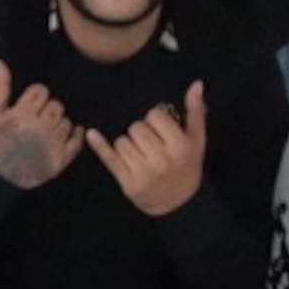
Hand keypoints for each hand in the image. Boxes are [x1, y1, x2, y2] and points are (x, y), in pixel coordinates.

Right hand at [0, 59, 83, 188]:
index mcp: (22, 114)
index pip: (41, 91)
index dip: (34, 96)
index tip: (27, 105)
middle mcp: (40, 127)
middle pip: (56, 105)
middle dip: (46, 109)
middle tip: (35, 118)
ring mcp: (52, 144)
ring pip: (66, 121)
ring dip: (58, 123)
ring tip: (45, 130)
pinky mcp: (61, 160)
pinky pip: (76, 142)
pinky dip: (75, 136)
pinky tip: (67, 135)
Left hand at [87, 81, 205, 215]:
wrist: (179, 204)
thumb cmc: (187, 166)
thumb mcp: (197, 140)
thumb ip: (195, 111)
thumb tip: (196, 84)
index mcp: (180, 147)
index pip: (154, 116)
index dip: (155, 120)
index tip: (160, 130)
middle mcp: (162, 160)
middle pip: (136, 128)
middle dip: (140, 132)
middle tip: (149, 144)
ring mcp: (143, 173)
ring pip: (121, 141)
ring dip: (126, 144)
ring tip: (139, 153)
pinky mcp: (128, 183)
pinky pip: (109, 159)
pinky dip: (99, 146)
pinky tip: (92, 134)